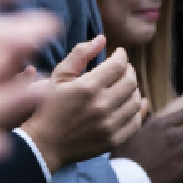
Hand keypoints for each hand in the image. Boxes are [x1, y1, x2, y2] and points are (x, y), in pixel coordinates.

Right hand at [18, 38, 143, 172]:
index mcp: (87, 87)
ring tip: (125, 85)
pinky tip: (132, 103)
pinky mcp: (114, 140)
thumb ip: (80, 54)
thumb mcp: (58, 75)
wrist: (44, 143)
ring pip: (136, 101)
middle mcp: (101, 106)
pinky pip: (136, 121)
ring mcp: (109, 125)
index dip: (122, 56)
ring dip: (134, 89)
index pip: (118, 65)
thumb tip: (102, 39)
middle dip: (129, 70)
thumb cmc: (48, 105)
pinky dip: (138, 110)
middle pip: (131, 82)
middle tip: (122, 68)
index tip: (119, 53)